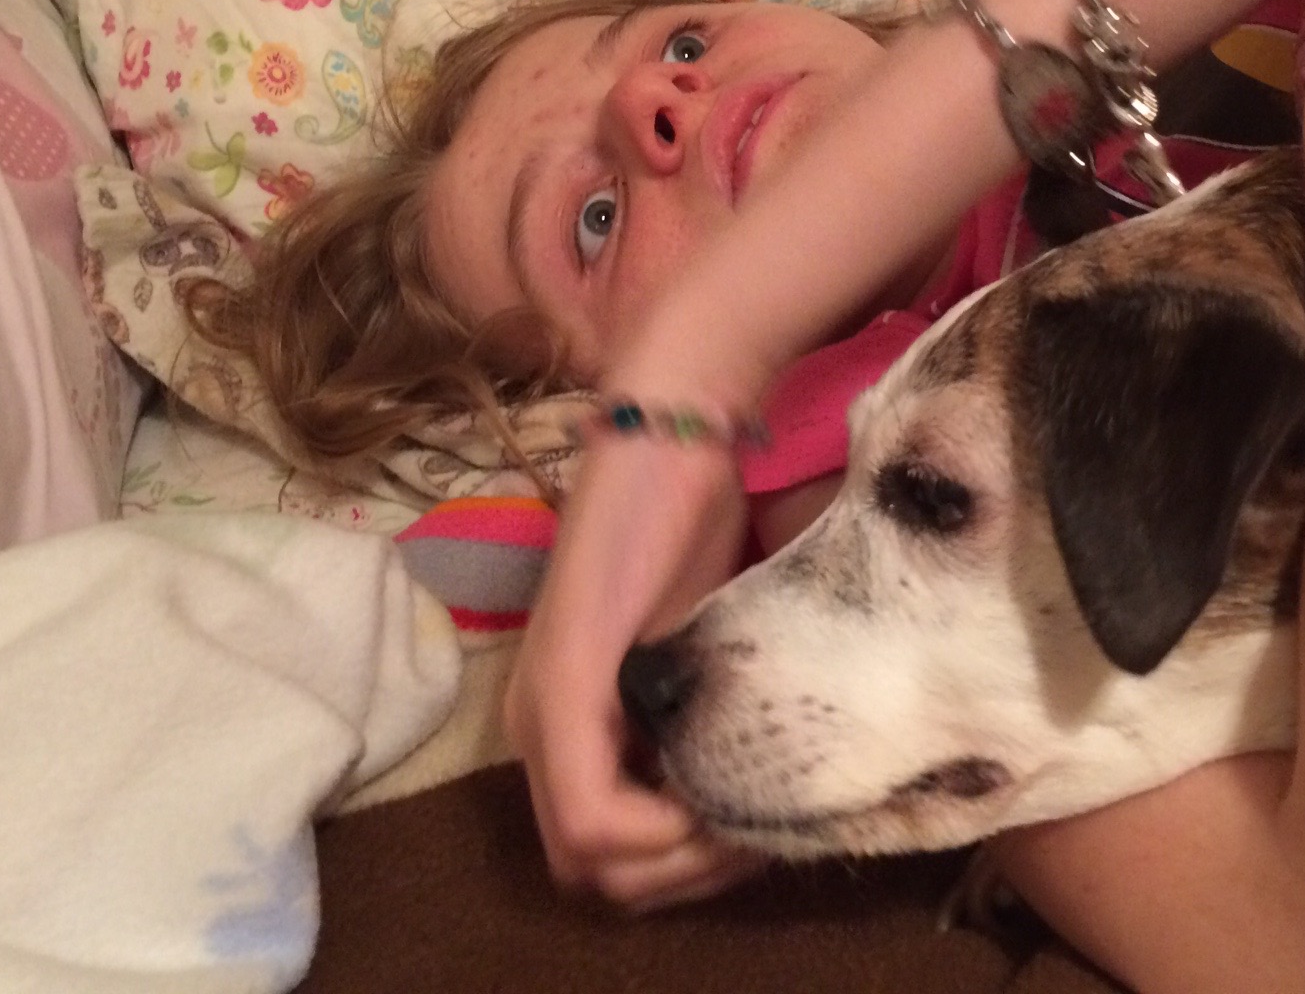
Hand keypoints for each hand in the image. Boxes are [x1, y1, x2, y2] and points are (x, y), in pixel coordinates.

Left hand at [505, 427, 761, 910]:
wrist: (674, 429)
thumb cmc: (700, 522)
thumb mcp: (709, 651)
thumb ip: (711, 719)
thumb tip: (760, 796)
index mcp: (571, 724)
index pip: (613, 857)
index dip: (691, 866)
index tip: (765, 829)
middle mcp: (538, 732)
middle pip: (598, 876)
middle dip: (689, 874)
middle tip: (765, 833)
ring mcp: (542, 711)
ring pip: (592, 862)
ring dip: (681, 859)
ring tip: (751, 813)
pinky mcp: (562, 686)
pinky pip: (593, 818)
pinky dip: (659, 830)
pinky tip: (718, 795)